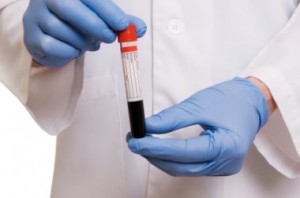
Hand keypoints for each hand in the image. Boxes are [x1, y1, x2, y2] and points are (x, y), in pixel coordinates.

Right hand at [23, 0, 145, 67]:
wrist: (54, 37)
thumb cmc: (80, 23)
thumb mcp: (102, 18)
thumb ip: (120, 22)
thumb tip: (140, 29)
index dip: (107, 10)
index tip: (123, 24)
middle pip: (69, 9)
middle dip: (95, 26)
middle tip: (110, 37)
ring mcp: (35, 16)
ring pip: (62, 30)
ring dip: (83, 42)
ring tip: (91, 44)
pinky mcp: (32, 37)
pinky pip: (53, 47)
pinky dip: (70, 52)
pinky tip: (75, 49)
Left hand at [127, 78, 268, 175]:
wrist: (252, 101)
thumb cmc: (232, 100)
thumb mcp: (199, 105)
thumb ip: (171, 118)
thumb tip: (147, 126)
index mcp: (226, 147)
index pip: (183, 152)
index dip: (156, 148)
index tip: (136, 141)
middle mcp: (226, 163)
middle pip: (181, 167)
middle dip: (155, 156)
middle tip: (135, 142)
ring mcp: (222, 166)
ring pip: (183, 169)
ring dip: (162, 159)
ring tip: (145, 145)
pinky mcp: (217, 164)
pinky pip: (190, 167)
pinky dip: (173, 159)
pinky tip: (161, 151)